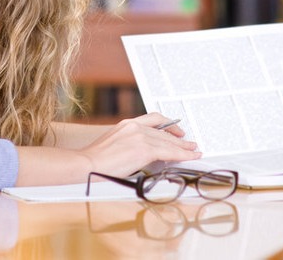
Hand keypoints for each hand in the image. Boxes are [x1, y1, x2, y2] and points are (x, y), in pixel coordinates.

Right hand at [78, 112, 200, 178]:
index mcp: (126, 124)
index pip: (153, 119)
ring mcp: (139, 136)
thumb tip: (144, 154)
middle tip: (190, 142)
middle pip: (163, 131)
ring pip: (168, 141)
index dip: (168, 124)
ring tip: (194, 150)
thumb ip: (129, 144)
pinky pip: (169, 151)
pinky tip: (189, 156)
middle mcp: (134, 126)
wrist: (88, 163)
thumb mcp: (113, 144)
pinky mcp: (144, 149)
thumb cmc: (96, 160)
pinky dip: (182, 154)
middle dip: (179, 137)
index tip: (176, 130)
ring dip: (183, 146)